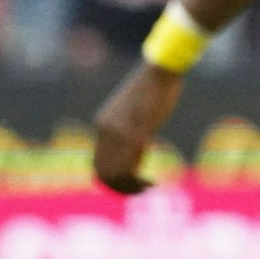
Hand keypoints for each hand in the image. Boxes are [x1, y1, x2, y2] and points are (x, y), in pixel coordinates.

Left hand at [93, 62, 186, 194]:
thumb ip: (127, 126)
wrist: (161, 67)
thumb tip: (132, 144)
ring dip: (130, 188)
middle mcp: (106, 130)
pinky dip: (139, 181)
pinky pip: (131, 165)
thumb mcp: (133, 108)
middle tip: (140, 191)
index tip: (130, 184)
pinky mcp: (135, 132)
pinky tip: (152, 182)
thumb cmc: (153, 85)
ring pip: (116, 173)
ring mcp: (119, 132)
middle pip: (104, 172)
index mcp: (103, 124)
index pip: (98, 163)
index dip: (111, 181)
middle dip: (120, 188)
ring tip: (147, 188)